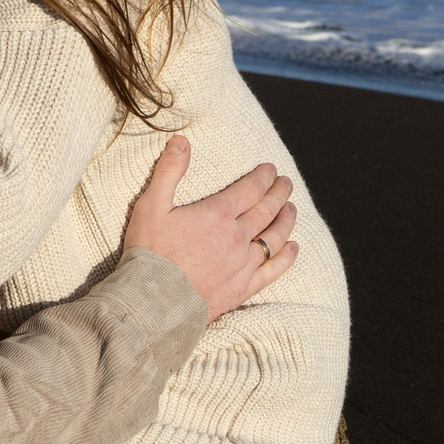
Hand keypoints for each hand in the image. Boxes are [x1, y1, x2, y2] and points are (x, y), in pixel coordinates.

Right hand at [120, 137, 298, 321]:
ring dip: (286, 220)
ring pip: (275, 237)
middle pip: (267, 210)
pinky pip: (273, 270)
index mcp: (218, 214)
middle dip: (279, 193)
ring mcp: (243, 263)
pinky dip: (286, 257)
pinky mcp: (243, 288)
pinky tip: (293, 248)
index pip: (250, 189)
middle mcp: (237, 237)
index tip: (271, 169)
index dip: (263, 177)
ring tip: (291, 209)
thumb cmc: (150, 253)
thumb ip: (169, 171)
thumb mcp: (151, 206)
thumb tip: (181, 140)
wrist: (153, 302)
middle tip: (287, 183)